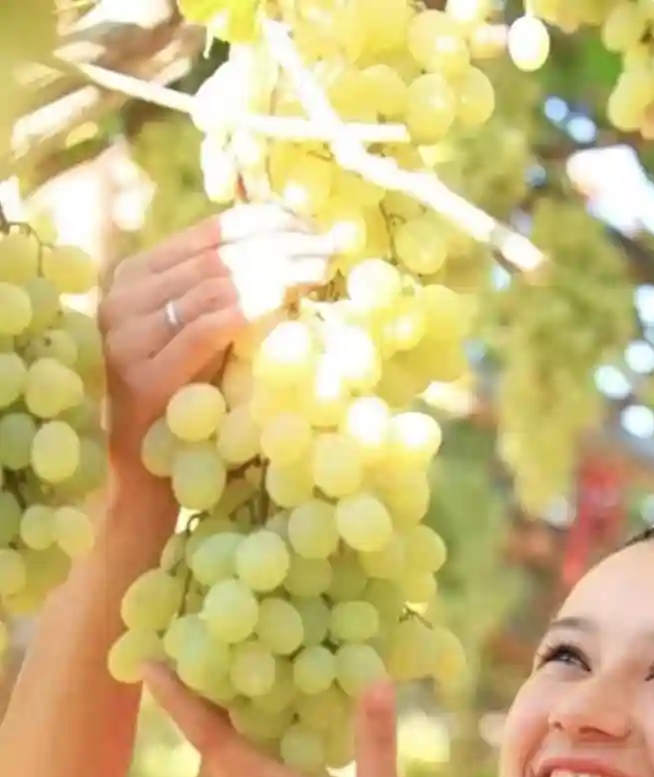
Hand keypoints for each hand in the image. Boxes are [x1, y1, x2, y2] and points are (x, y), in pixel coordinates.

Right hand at [98, 205, 334, 464]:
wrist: (148, 478)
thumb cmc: (189, 405)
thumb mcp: (208, 338)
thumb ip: (230, 294)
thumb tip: (300, 251)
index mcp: (136, 276)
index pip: (208, 233)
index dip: (265, 222)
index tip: (314, 226)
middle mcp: (122, 297)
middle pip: (216, 256)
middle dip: (280, 245)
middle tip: (330, 247)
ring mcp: (127, 336)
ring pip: (213, 287)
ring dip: (275, 272)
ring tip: (321, 270)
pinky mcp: (142, 376)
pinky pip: (205, 330)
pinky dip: (249, 308)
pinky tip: (286, 298)